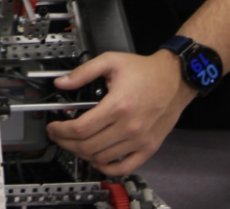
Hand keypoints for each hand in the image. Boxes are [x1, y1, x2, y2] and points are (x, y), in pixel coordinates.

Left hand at [46, 50, 194, 176]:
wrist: (175, 79)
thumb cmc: (145, 71)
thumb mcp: (111, 61)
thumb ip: (83, 72)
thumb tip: (62, 83)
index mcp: (118, 106)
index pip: (80, 129)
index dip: (60, 131)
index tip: (53, 127)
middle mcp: (129, 127)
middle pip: (87, 146)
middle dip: (66, 143)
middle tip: (58, 136)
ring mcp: (140, 140)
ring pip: (102, 158)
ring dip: (82, 154)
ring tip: (74, 144)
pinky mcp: (149, 147)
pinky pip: (125, 167)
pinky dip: (107, 167)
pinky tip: (97, 159)